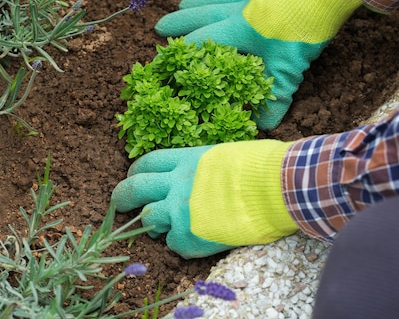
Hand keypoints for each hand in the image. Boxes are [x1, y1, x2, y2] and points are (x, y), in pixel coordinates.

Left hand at [111, 140, 297, 258]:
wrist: (278, 188)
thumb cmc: (262, 167)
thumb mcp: (225, 155)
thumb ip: (204, 167)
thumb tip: (204, 175)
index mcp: (185, 160)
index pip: (147, 163)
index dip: (136, 171)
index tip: (133, 177)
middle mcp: (175, 183)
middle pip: (134, 190)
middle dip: (122, 198)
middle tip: (120, 204)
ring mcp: (179, 210)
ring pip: (149, 220)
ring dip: (158, 224)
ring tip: (172, 225)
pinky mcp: (189, 236)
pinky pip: (173, 244)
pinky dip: (182, 244)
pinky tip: (198, 240)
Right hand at [155, 0, 361, 129]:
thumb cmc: (300, 33)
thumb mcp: (286, 72)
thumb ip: (273, 100)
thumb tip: (264, 127)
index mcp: (235, 31)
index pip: (200, 43)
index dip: (182, 55)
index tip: (166, 63)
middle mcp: (236, 12)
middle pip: (199, 17)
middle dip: (178, 24)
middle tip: (158, 28)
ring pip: (213, 1)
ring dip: (195, 6)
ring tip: (180, 5)